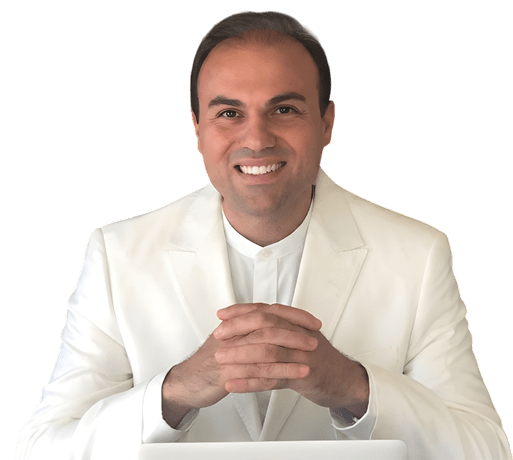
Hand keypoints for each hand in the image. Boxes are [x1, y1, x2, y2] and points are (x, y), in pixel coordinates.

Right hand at [161, 303, 319, 426]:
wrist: (186, 382)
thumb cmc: (209, 363)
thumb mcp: (229, 341)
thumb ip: (248, 331)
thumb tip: (271, 323)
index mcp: (236, 325)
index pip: (268, 312)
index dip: (292, 314)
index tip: (311, 320)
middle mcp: (233, 335)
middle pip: (268, 326)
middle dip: (294, 331)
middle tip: (314, 337)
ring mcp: (230, 353)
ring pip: (265, 348)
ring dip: (291, 352)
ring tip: (310, 357)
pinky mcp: (228, 373)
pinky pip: (258, 372)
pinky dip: (279, 372)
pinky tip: (294, 375)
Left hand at [216, 303, 368, 417]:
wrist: (345, 379)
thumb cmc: (321, 359)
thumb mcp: (301, 337)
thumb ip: (281, 328)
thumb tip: (253, 320)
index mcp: (297, 323)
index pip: (265, 310)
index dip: (242, 311)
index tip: (222, 314)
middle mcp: (299, 334)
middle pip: (265, 325)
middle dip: (238, 328)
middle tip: (218, 335)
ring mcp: (302, 355)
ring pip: (267, 351)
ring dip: (240, 355)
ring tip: (220, 359)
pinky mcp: (303, 376)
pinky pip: (272, 378)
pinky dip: (250, 381)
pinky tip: (234, 384)